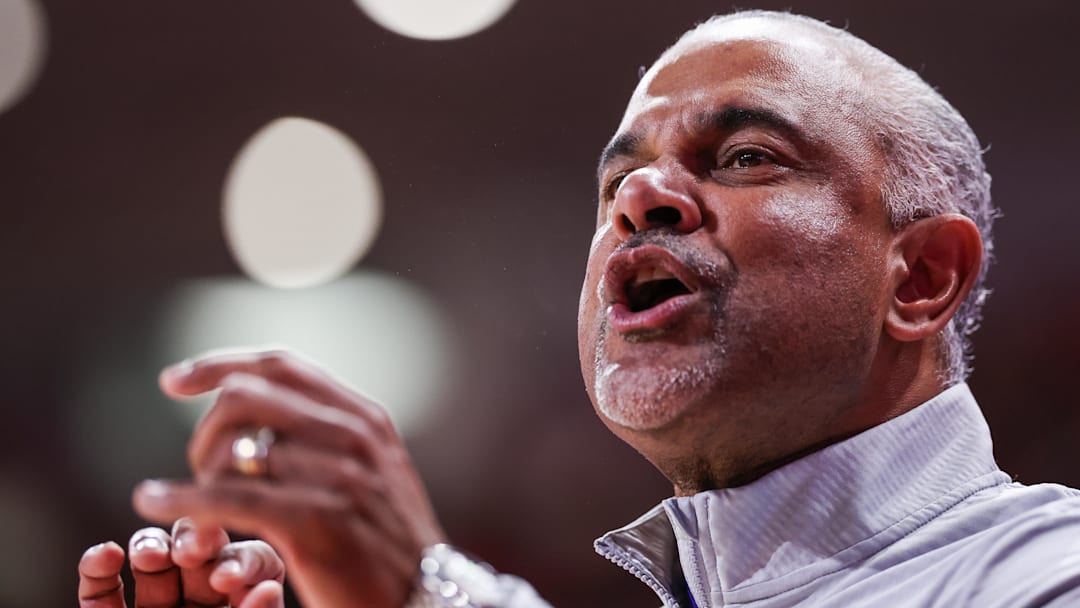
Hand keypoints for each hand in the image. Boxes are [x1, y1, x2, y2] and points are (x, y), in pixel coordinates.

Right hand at [77, 517, 283, 607]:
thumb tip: (270, 589)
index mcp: (243, 604)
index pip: (254, 565)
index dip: (243, 563)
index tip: (230, 578)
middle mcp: (201, 603)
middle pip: (201, 550)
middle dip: (194, 540)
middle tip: (193, 548)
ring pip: (151, 560)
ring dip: (150, 544)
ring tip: (150, 554)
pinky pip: (100, 591)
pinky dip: (97, 568)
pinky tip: (105, 554)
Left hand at [131, 350, 445, 607]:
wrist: (425, 603)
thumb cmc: (389, 546)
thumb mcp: (376, 473)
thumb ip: (330, 436)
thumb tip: (262, 406)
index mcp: (364, 418)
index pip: (281, 366)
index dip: (220, 365)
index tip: (174, 381)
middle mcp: (353, 437)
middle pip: (244, 398)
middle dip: (205, 431)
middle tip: (200, 470)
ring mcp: (337, 477)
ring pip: (231, 450)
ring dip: (197, 477)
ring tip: (195, 506)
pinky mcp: (314, 522)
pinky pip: (226, 498)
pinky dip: (179, 500)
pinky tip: (152, 503)